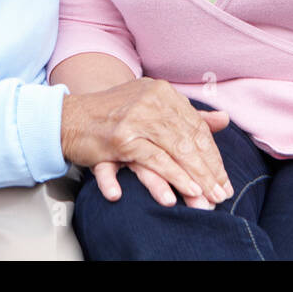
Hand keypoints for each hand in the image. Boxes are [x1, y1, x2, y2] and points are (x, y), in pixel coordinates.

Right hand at [61, 77, 233, 205]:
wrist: (68, 117)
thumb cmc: (112, 114)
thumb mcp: (151, 107)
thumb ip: (186, 114)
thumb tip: (224, 119)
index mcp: (163, 93)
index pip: (197, 127)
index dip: (212, 155)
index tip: (223, 179)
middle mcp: (152, 102)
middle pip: (189, 140)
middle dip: (208, 171)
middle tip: (220, 194)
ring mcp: (136, 119)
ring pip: (175, 151)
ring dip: (192, 178)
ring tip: (206, 198)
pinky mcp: (121, 139)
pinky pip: (151, 161)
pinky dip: (166, 177)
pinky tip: (175, 195)